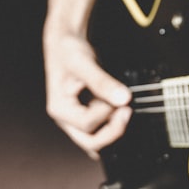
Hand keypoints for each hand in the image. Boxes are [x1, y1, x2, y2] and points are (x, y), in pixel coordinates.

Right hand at [44, 28, 131, 159]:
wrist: (67, 45)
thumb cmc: (69, 51)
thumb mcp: (84, 62)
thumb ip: (102, 82)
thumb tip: (123, 99)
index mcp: (59, 108)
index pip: (86, 124)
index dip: (106, 112)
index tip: (119, 96)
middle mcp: (67, 120)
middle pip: (91, 143)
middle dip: (113, 130)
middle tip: (128, 111)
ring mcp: (77, 121)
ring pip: (98, 142)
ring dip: (115, 130)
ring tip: (125, 109)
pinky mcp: (88, 118)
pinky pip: (102, 133)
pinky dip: (114, 127)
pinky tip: (122, 112)